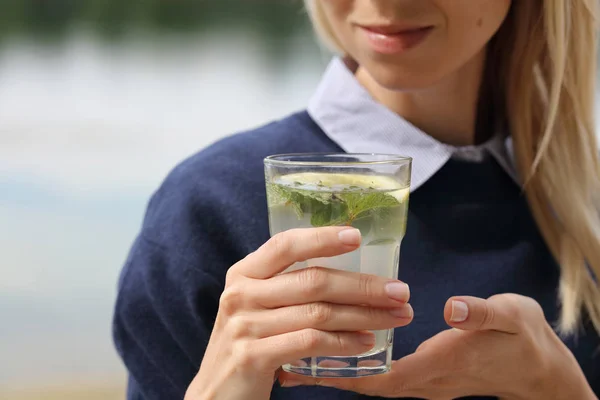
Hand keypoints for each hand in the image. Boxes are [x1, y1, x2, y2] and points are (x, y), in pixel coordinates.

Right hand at [185, 226, 412, 399]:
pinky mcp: (253, 356)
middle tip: (400, 292)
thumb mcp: (258, 305)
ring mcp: (245, 325)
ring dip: (364, 315)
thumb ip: (288, 287)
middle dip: (363, 286)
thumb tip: (351, 275)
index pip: (286, 245)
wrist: (216, 392)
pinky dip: (344, 342)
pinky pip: (311, 343)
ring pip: (318, 313)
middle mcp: (241, 294)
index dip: (322, 238)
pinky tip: (366, 343)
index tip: (357, 237)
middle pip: (312, 281)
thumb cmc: (249, 342)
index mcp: (243, 273)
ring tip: (394, 317)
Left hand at [280, 294, 595, 399]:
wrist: (537, 363)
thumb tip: (454, 309)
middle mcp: (427, 379)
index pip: (386, 375)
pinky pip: (384, 375)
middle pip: (369, 383)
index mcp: (442, 365)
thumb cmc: (521, 337)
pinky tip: (338, 351)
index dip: (346, 371)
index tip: (309, 364)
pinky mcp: (425, 374)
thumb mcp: (509, 318)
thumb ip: (482, 315)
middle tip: (288, 362)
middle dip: (330, 374)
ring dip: (340, 371)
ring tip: (301, 359)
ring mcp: (425, 380)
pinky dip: (358, 367)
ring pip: (373, 381)